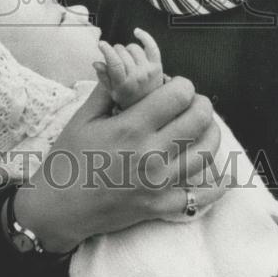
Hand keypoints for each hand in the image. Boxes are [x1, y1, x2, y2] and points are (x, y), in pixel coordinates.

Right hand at [13, 76, 224, 253]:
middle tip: (192, 102)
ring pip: (207, 153)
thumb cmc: (67, 160)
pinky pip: (201, 197)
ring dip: (211, 134)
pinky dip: (216, 184)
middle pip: (198, 120)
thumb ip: (108, 90)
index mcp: (131, 127)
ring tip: (203, 127)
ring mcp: (159, 183)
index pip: (178, 95)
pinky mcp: (161, 207)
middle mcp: (151, 154)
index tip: (173, 86)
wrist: (57, 209)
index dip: (182, 84)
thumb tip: (123, 68)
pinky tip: (220, 171)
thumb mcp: (83, 118)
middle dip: (201, 104)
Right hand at [94, 28, 165, 108]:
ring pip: (134, 47)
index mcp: (124, 84)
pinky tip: (136, 32)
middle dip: (115, 51)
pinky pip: (152, 46)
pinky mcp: (157, 66)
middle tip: (114, 57)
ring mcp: (148, 70)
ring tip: (125, 58)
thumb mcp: (111, 91)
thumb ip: (103, 77)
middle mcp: (138, 76)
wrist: (149, 105)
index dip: (107, 50)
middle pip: (122, 52)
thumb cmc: (127, 97)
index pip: (115, 63)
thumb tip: (96, 63)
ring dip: (127, 49)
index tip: (101, 44)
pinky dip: (145, 36)